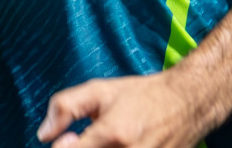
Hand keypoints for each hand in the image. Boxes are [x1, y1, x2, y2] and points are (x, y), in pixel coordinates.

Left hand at [38, 72, 213, 147]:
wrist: (187, 102)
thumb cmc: (140, 95)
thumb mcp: (97, 90)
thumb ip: (64, 108)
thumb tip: (43, 135)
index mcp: (113, 134)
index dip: (63, 147)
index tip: (67, 138)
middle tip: (84, 139)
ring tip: (105, 141)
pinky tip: (120, 145)